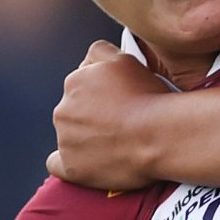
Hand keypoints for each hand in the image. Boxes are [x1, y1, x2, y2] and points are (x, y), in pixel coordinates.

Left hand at [48, 39, 172, 188]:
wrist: (161, 135)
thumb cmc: (149, 97)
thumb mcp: (125, 59)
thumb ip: (100, 51)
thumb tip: (87, 60)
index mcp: (74, 82)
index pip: (81, 86)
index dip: (101, 95)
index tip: (120, 103)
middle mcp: (63, 110)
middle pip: (74, 112)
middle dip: (92, 117)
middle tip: (121, 124)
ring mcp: (66, 140)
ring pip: (70, 136)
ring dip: (86, 139)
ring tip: (117, 144)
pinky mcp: (72, 167)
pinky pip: (58, 164)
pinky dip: (70, 163)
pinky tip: (86, 163)